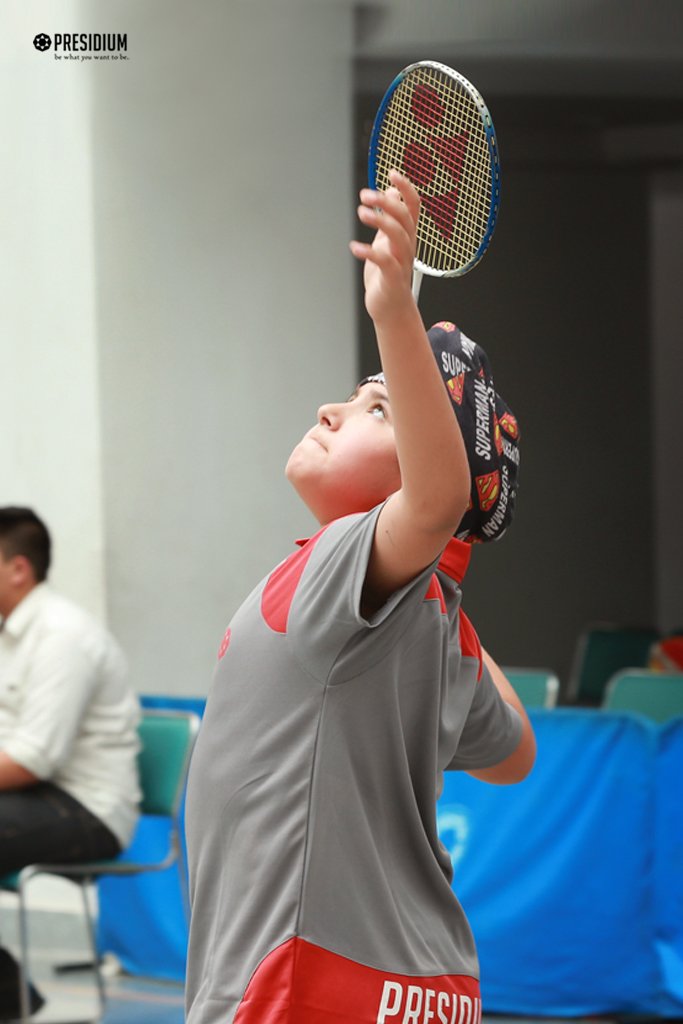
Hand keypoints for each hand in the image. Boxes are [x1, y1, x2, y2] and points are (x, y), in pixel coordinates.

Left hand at [349, 170, 419, 326]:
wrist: (390, 308)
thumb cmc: (387, 274)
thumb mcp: (387, 241)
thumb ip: (390, 218)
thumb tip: (391, 192)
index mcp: (407, 235)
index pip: (413, 206)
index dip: (406, 188)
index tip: (392, 172)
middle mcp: (408, 246)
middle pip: (404, 217)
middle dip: (386, 202)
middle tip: (365, 194)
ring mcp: (402, 262)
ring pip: (398, 236)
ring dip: (380, 221)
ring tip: (361, 213)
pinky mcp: (392, 279)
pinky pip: (385, 262)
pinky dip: (369, 252)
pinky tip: (354, 247)